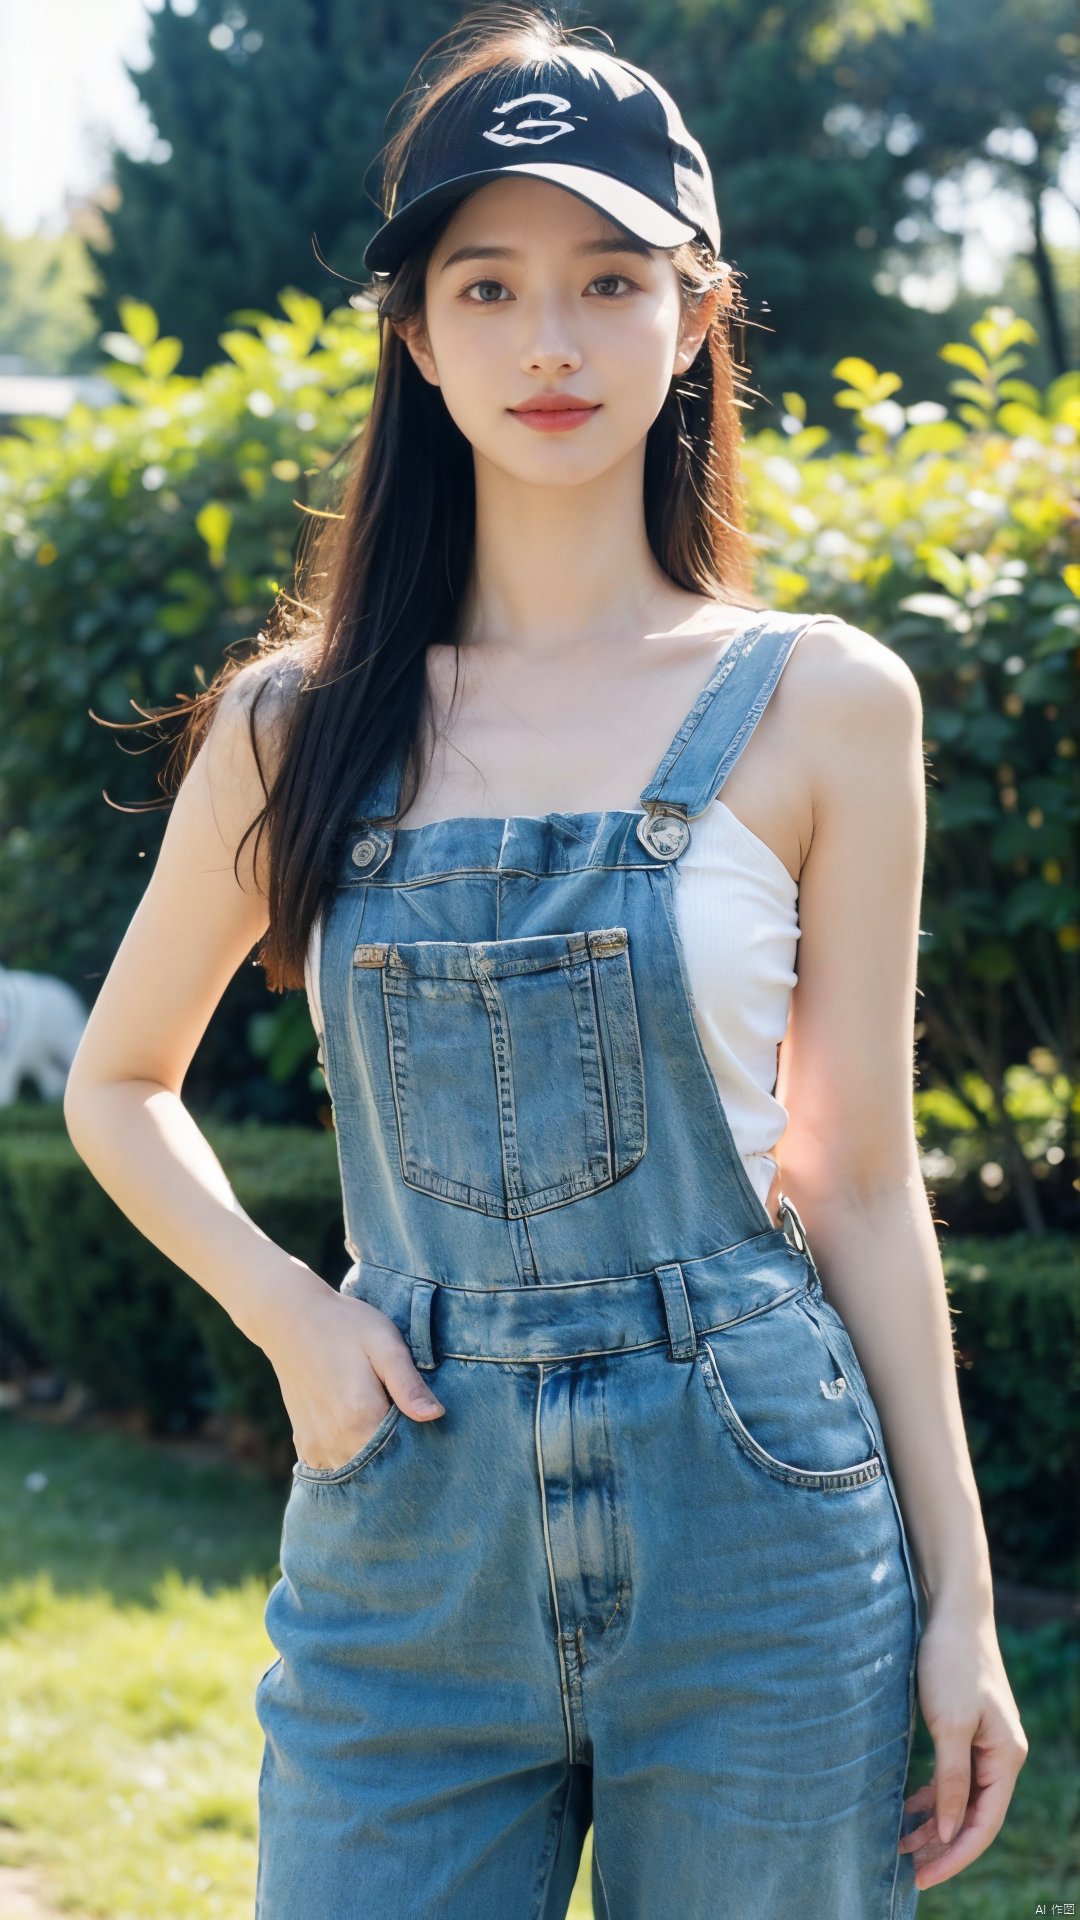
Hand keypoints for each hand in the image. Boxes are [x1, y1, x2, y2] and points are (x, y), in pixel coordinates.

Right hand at [260, 1274, 444, 1471]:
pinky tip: (361, 1436)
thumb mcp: (385, 1344)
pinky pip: (334, 1468)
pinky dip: (351, 1459)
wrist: (291, 1319)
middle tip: (408, 1427)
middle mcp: (335, 1440)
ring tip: (385, 1429)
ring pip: (357, 1474)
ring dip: (373, 1462)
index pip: (402, 1454)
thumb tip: (435, 1416)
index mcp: (360, 1417)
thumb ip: (408, 1384)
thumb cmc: (345, 1326)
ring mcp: (317, 1445)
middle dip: (398, 1457)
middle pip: (379, 1468)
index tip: (429, 1431)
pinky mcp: (305, 1444)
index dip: (420, 1446)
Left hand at [899, 1603, 1028, 1890]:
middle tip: (909, 1870)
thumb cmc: (951, 1663)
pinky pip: (953, 1776)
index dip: (954, 1855)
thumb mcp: (948, 1725)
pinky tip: (909, 1806)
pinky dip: (932, 1795)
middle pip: (974, 1815)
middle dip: (942, 1845)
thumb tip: (948, 1831)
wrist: (952, 1611)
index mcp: (1005, 1757)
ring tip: (902, 1844)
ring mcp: (984, 1742)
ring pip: (961, 1798)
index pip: (983, 1824)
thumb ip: (950, 1780)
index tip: (923, 1878)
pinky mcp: (966, 1728)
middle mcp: (1001, 1755)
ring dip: (934, 1822)